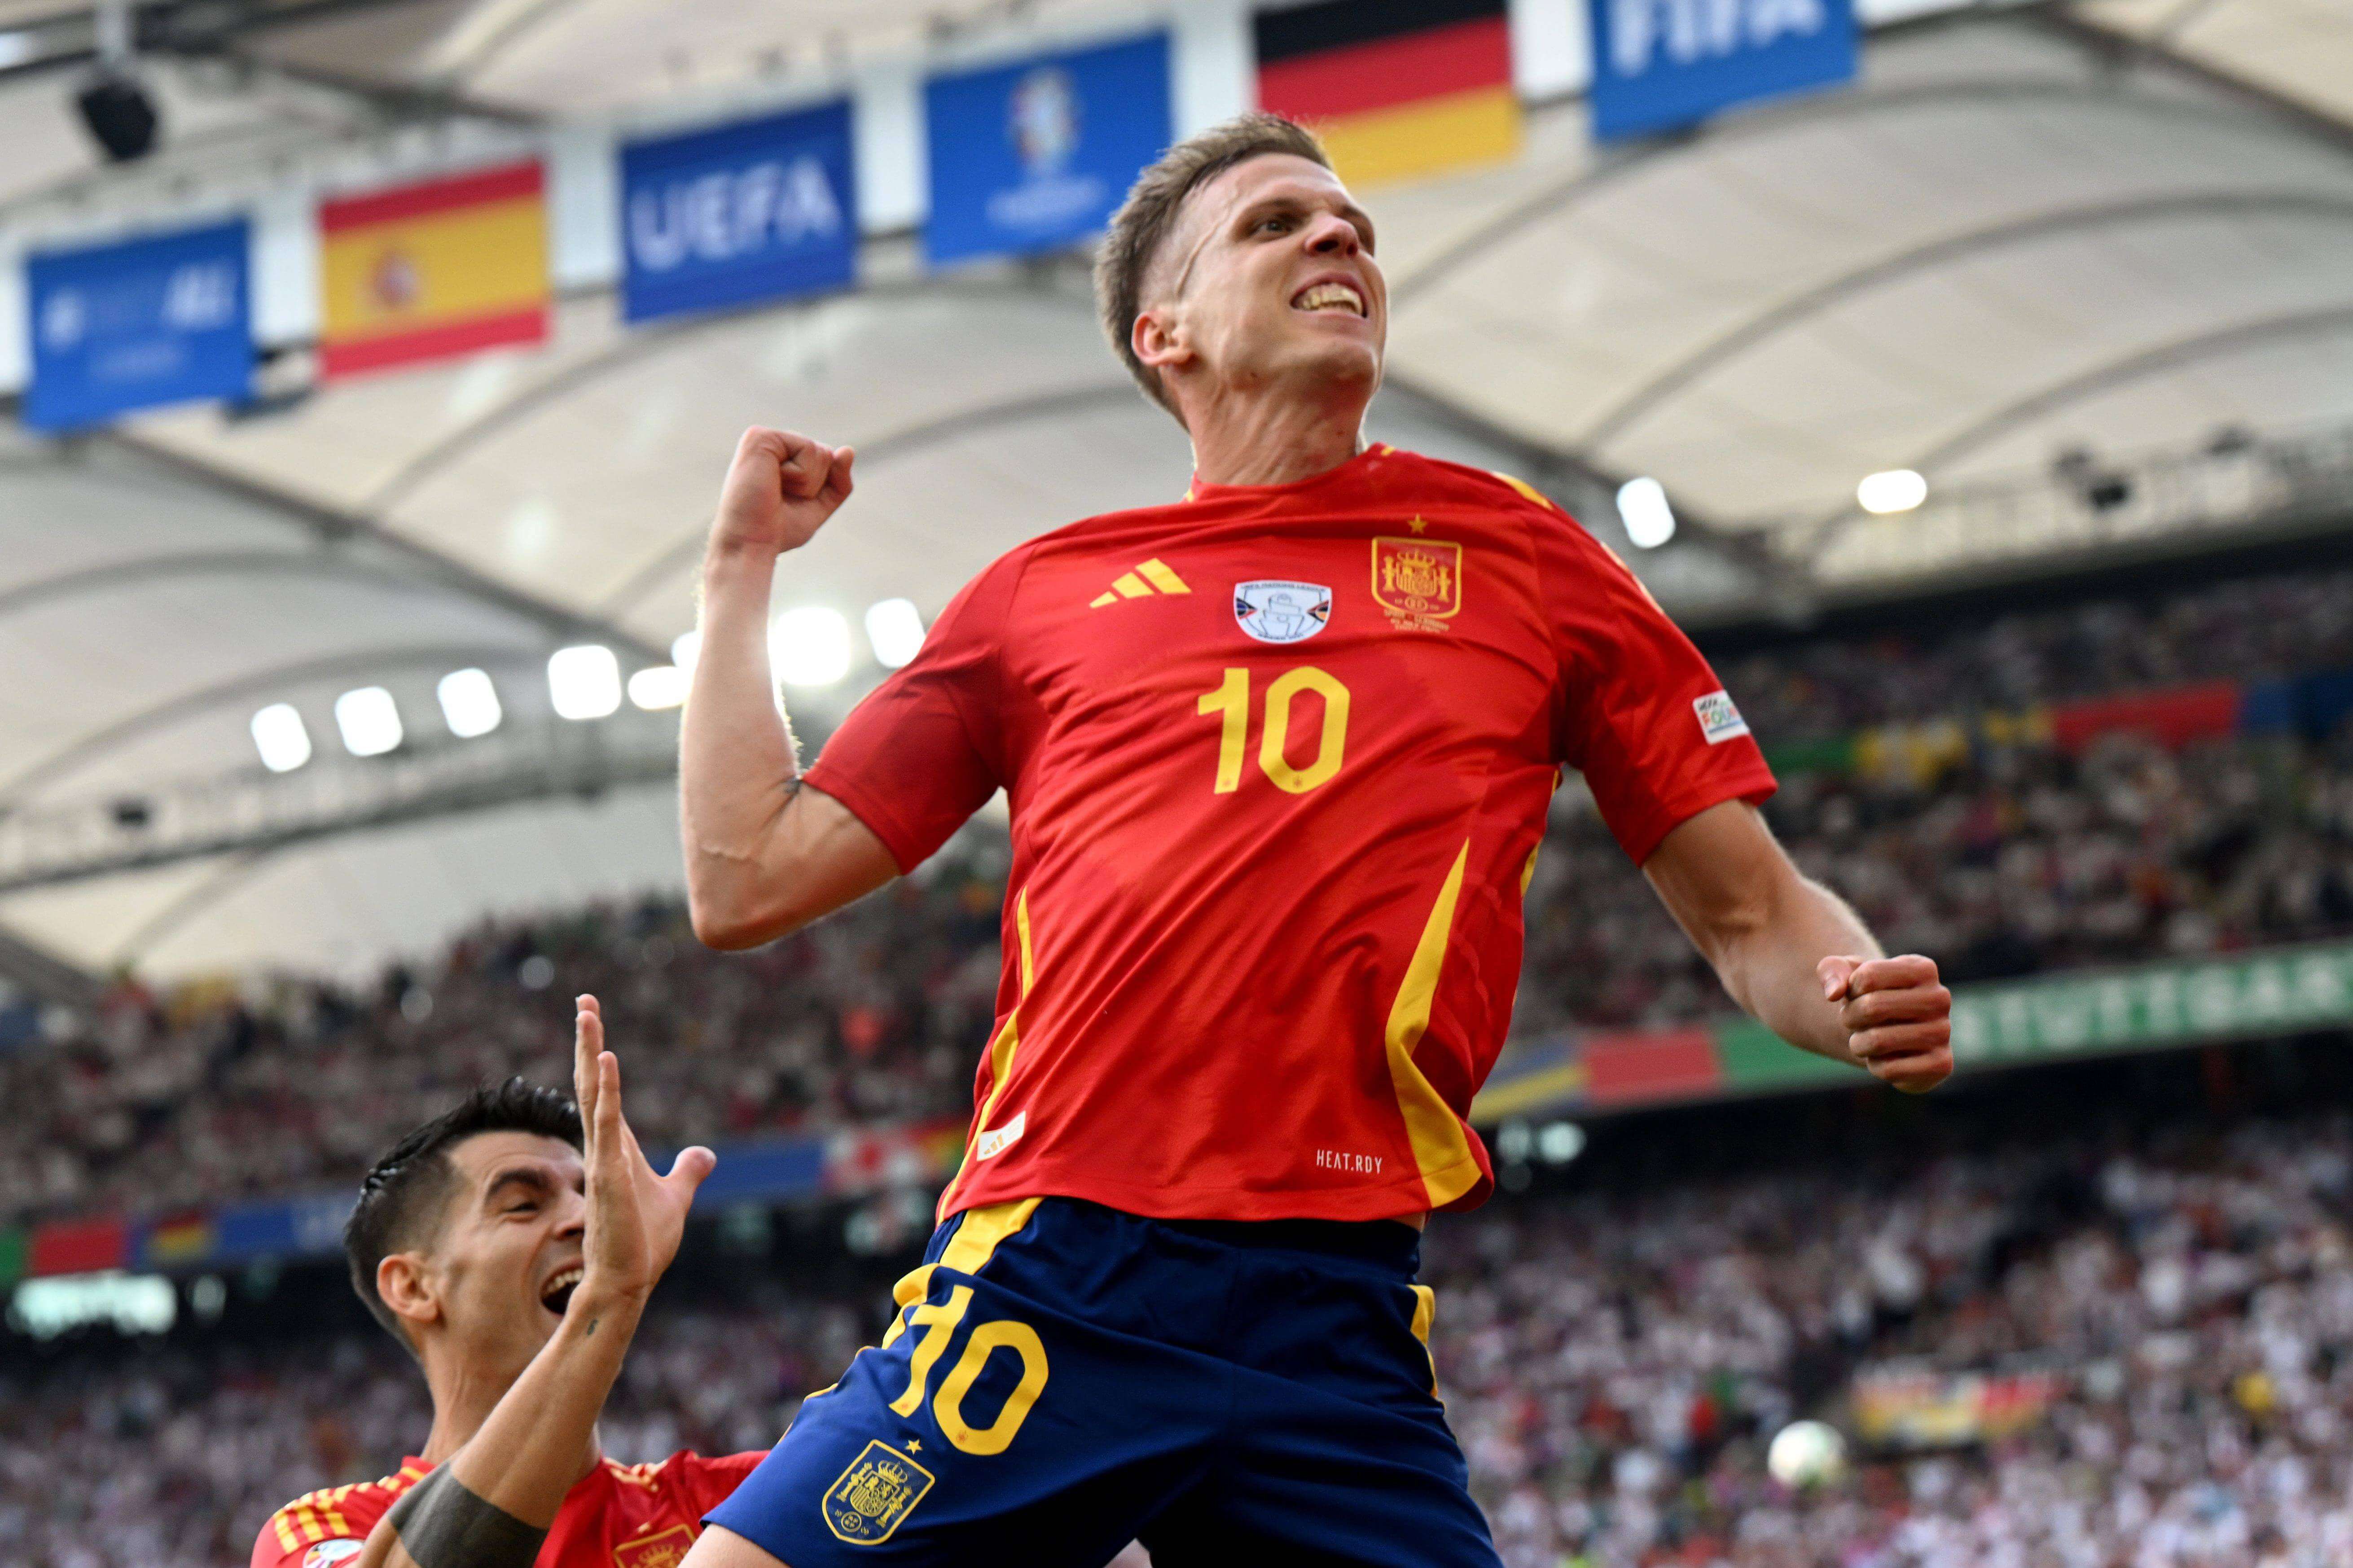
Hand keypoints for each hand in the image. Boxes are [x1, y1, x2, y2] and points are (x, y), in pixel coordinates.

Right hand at [571, 995, 714, 1309]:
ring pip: (593, 1095)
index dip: (594, 1052)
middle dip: (587, 1039)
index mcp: (615, 1145)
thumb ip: (688, 1171)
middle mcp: (604, 1144)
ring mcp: (602, 1158)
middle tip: (583, 999)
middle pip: (590, 1081)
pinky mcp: (607, 1175)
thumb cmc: (645, 1242)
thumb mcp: (676, 1196)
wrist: (631, 1281)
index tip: (589, 1015)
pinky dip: (607, 1091)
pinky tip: (606, 1059)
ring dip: (590, 1052)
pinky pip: (606, 1125)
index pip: (601, 1089)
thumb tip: (704, 1154)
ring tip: (587, 1014)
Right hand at [710, 426, 854, 558]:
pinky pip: (808, 448)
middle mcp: (772, 444)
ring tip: (775, 492)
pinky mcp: (760, 436)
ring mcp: (764, 437)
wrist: (752, 544)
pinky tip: (773, 482)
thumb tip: (848, 450)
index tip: (789, 503)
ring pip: (820, 451)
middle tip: (781, 499)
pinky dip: (800, 474)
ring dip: (807, 482)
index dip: (820, 488)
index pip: (826, 460)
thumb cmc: (778, 530)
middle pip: (826, 454)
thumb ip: (838, 481)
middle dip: (816, 485)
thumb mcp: (818, 506)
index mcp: (781, 458)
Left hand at [1818, 955, 1952, 1093]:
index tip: (1856, 993)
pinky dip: (1875, 1066)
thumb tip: (1833, 993)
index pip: (1869, 976)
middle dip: (1849, 1017)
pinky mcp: (1942, 1064)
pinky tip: (1883, 1059)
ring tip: (1864, 1040)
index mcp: (1923, 968)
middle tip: (1851, 1020)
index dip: (1851, 988)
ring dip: (1858, 1044)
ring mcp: (1943, 1031)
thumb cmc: (1866, 996)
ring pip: (1878, 1041)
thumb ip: (1831, 969)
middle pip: (1873, 1007)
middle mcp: (1940, 997)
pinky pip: (1891, 1070)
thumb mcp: (1844, 974)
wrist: (1889, 1032)